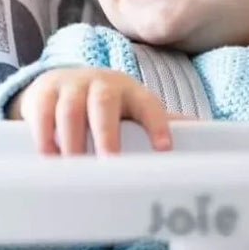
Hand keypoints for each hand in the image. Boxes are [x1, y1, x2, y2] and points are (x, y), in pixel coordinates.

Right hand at [9, 68, 174, 154]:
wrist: (62, 83)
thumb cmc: (109, 107)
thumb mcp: (134, 110)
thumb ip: (163, 124)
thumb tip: (206, 136)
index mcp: (132, 93)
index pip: (149, 105)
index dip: (157, 124)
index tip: (164, 149)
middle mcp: (102, 85)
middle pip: (104, 105)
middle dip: (106, 133)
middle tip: (108, 161)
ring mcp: (71, 86)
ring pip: (71, 109)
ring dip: (72, 138)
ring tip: (72, 166)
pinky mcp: (44, 92)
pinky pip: (43, 111)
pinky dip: (44, 134)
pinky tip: (48, 156)